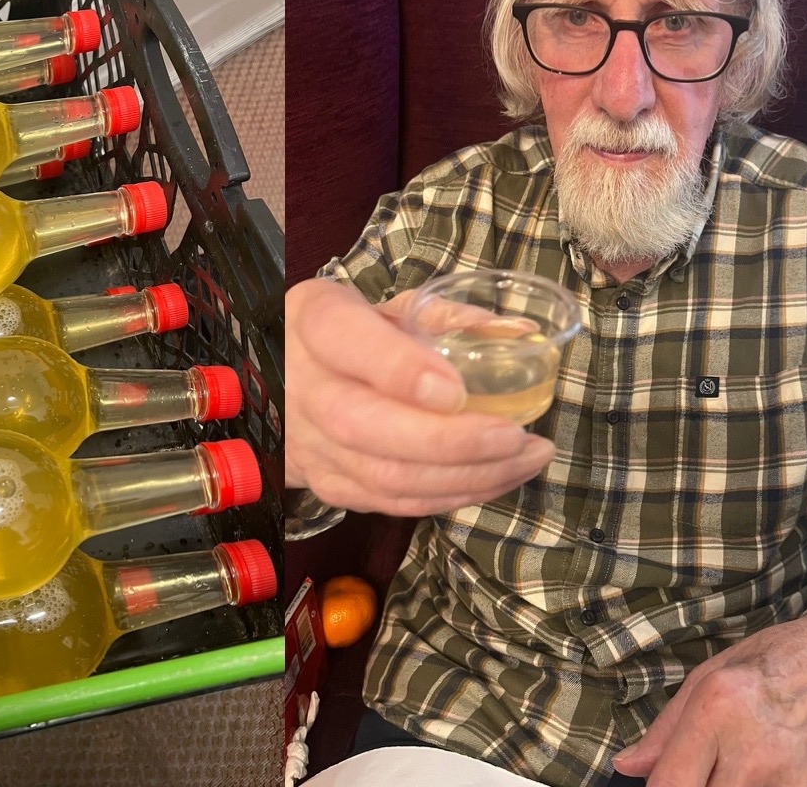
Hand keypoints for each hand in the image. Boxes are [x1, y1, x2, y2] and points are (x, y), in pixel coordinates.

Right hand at [283, 276, 555, 515]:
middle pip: (366, 427)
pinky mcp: (328, 487)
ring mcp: (311, 447)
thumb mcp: (384, 305)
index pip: (349, 343)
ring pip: (384, 477)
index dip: (401, 369)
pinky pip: (390, 503)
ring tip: (527, 458)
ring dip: (466, 476)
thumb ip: (446, 315)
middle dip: (450, 441)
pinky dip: (449, 496)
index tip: (457, 389)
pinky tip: (495, 479)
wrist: (279, 381)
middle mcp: (305, 389)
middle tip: (516, 437)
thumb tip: (522, 332)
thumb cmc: (349, 333)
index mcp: (316, 323)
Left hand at [612, 612, 806, 785]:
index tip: (664, 786)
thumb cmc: (777, 660)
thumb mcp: (712, 674)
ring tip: (735, 771)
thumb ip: (666, 728)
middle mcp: (752, 749)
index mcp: (719, 707)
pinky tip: (763, 778)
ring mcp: (788, 782)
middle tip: (705, 773)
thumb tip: (627, 766)